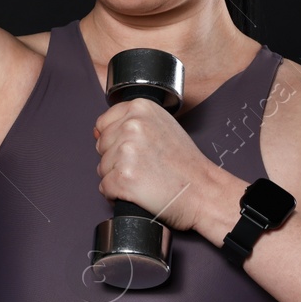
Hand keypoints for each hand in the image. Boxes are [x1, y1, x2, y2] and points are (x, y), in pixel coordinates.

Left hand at [93, 98, 217, 230]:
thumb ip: (132, 121)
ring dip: (117, 177)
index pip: (103, 123)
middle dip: (116, 159)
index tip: (135, 149)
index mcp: (140, 107)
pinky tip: (137, 191)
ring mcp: (126, 152)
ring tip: (144, 178)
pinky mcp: (122, 178)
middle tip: (144, 166)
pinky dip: (117, 194)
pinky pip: (105, 188)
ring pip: (102, 168)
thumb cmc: (185, 163)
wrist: (203, 191)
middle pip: (101, 146)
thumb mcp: (162, 125)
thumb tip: (97, 131)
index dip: (116, 140)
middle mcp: (131, 125)